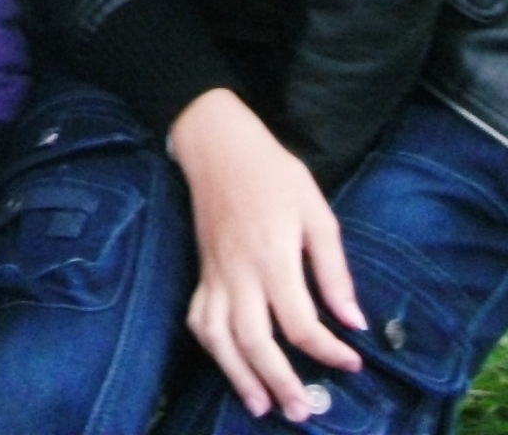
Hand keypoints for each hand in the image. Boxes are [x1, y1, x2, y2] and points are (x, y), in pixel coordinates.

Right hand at [168, 89, 365, 422]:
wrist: (218, 145)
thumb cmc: (273, 173)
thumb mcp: (315, 210)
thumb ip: (334, 270)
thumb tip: (354, 322)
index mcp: (273, 257)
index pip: (299, 323)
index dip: (328, 351)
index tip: (352, 363)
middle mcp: (239, 273)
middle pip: (255, 341)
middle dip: (279, 382)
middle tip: (301, 412)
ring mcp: (215, 275)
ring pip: (219, 338)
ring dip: (238, 377)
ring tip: (262, 406)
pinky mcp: (202, 272)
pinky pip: (199, 318)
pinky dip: (211, 347)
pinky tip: (229, 364)